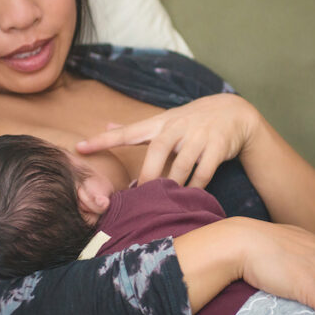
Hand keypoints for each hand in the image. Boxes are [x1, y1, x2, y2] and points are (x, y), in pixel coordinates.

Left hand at [76, 94, 259, 187]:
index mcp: (161, 123)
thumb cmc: (192, 120)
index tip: (80, 147)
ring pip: (182, 165)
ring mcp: (199, 136)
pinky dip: (197, 187)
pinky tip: (190, 197)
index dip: (103, 139)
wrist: (234, 112)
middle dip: (148, 174)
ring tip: (164, 201)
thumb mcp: (165, 119)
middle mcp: (178, 127)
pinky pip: (205, 171)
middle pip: (157, 149)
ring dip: (173, 185)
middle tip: (139, 195)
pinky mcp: (218, 146)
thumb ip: (136, 127)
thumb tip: (106, 124)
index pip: (128, 131)